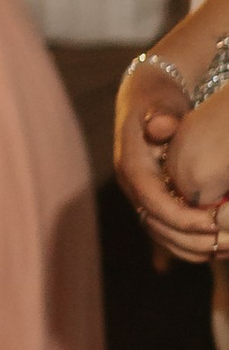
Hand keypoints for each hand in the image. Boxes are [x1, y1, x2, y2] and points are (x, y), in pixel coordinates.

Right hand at [113, 79, 207, 260]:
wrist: (145, 99)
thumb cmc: (158, 100)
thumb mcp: (160, 103)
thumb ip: (162, 116)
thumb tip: (160, 127)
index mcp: (131, 165)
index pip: (152, 200)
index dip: (180, 217)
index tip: (211, 222)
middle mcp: (131, 185)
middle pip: (154, 224)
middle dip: (188, 238)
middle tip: (222, 240)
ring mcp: (139, 195)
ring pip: (159, 233)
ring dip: (189, 247)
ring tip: (222, 248)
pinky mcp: (150, 200)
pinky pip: (165, 231)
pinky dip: (188, 244)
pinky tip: (214, 251)